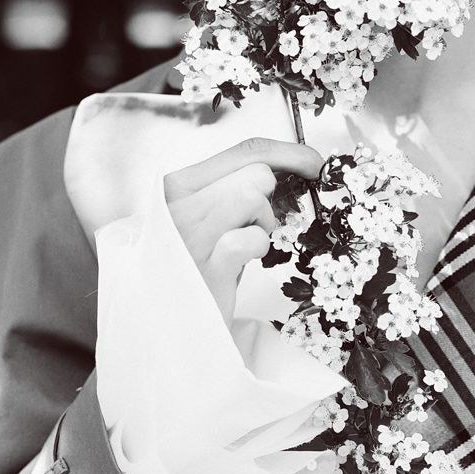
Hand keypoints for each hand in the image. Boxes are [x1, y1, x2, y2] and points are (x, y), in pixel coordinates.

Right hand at [164, 137, 321, 325]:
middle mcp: (177, 204)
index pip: (244, 151)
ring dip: (263, 222)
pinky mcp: (206, 266)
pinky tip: (242, 261)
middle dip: (268, 199)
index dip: (288, 153)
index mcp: (177, 186)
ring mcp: (188, 235)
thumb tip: (284, 169)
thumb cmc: (189, 265)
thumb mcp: (202, 218)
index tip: (312, 163)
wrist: (162, 323)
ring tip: (246, 243)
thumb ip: (229, 190)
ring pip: (253, 196)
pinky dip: (258, 247)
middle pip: (256, 172)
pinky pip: (251, 237)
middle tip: (254, 226)